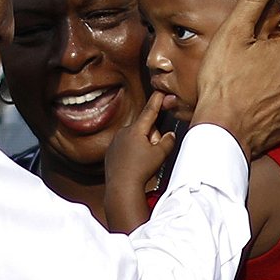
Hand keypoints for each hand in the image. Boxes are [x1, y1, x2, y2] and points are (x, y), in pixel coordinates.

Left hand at [104, 92, 175, 232]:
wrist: (121, 187)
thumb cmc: (140, 171)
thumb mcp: (160, 155)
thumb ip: (168, 141)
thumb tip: (169, 135)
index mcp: (136, 129)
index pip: (150, 111)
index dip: (157, 101)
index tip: (160, 92)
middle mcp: (124, 132)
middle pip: (144, 128)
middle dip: (151, 136)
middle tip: (153, 152)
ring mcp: (115, 141)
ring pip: (135, 138)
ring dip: (142, 145)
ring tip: (142, 161)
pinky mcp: (111, 151)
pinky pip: (125, 147)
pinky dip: (132, 152)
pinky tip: (133, 164)